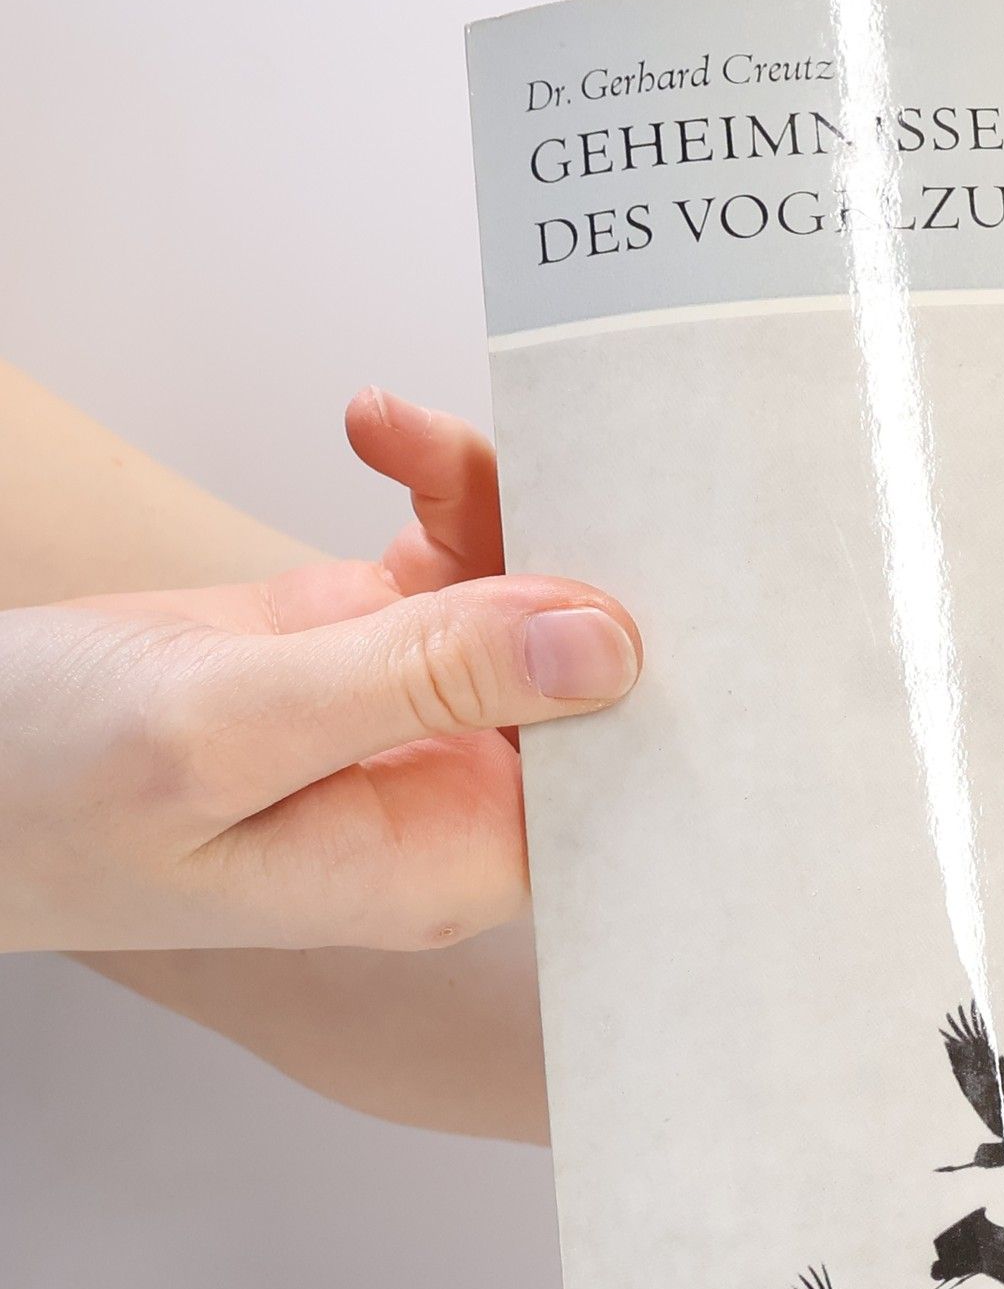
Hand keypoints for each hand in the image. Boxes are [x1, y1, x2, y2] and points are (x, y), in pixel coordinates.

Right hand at [0, 388, 638, 952]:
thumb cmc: (30, 791)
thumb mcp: (223, 729)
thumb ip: (416, 683)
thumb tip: (605, 645)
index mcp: (439, 857)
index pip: (612, 767)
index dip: (647, 664)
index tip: (657, 547)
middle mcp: (445, 794)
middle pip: (582, 671)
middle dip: (578, 554)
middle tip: (547, 445)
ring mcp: (411, 716)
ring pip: (523, 597)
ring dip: (491, 499)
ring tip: (401, 432)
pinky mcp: (366, 647)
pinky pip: (452, 559)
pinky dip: (433, 486)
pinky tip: (373, 431)